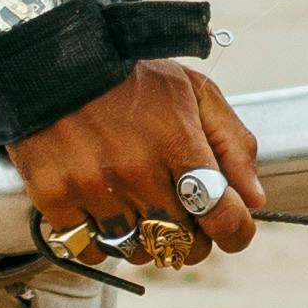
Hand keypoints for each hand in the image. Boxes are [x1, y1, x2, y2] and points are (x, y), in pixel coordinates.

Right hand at [11, 59, 262, 260]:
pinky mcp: (54, 197)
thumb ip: (233, 143)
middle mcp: (137, 171)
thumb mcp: (194, 92)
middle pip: (182, 243)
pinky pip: (88, 249)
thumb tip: (253, 200)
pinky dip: (98, 241)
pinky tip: (100, 214)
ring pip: (136, 251)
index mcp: (178, 143)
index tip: (229, 230)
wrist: (53, 56)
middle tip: (180, 217)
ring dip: (143, 240)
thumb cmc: (132, 75)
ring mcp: (93, 187)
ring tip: (137, 210)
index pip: (222, 216)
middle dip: (190, 237)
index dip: (235, 232)